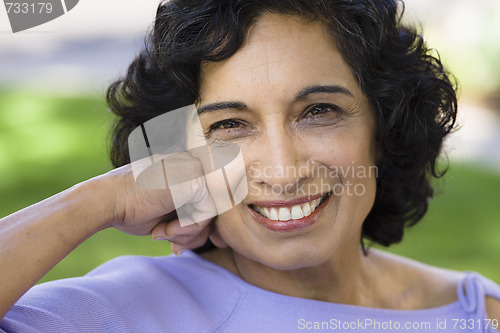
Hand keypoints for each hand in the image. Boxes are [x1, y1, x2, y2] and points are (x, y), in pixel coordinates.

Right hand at [101, 153, 226, 253]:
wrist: (105, 200)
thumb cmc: (128, 208)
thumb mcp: (165, 214)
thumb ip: (189, 217)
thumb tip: (216, 238)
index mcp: (184, 167)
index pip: (205, 200)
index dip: (197, 227)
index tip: (182, 245)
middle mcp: (191, 163)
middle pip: (209, 207)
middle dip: (193, 234)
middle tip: (173, 246)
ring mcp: (195, 168)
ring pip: (210, 213)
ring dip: (187, 233)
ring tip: (162, 234)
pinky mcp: (196, 180)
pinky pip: (207, 214)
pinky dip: (188, 229)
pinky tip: (165, 229)